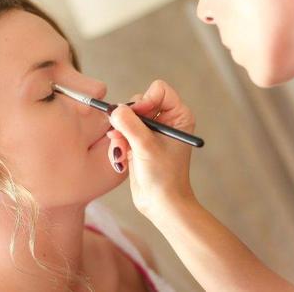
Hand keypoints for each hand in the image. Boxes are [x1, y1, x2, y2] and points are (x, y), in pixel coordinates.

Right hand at [107, 80, 196, 217]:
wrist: (161, 204)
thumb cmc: (163, 177)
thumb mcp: (146, 146)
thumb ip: (129, 124)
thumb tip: (115, 109)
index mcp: (178, 116)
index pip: (158, 90)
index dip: (145, 101)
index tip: (138, 117)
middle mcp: (166, 120)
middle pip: (139, 102)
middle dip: (128, 119)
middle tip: (125, 136)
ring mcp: (151, 131)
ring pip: (127, 117)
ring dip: (121, 132)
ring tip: (123, 150)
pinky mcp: (139, 142)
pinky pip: (122, 130)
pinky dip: (119, 142)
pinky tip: (122, 157)